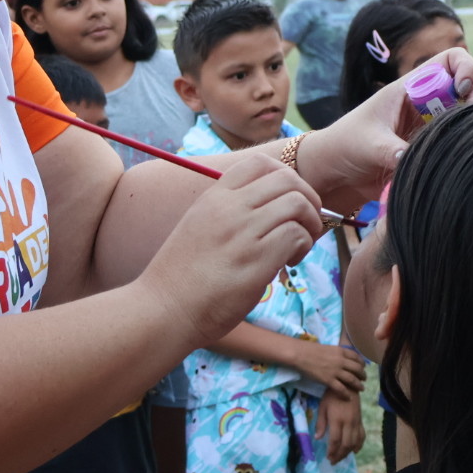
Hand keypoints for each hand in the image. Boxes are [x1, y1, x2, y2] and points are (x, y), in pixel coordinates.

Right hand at [138, 153, 321, 346]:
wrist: (162, 310)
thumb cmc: (182, 278)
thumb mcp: (199, 229)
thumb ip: (228, 215)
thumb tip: (270, 213)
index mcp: (213, 197)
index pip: (260, 162)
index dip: (286, 178)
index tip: (288, 203)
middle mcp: (228, 208)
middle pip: (287, 178)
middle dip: (308, 198)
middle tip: (305, 225)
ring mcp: (242, 232)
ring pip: (297, 203)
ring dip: (309, 223)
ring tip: (299, 247)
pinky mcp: (255, 260)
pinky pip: (296, 235)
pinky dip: (303, 246)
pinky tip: (289, 263)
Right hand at [294, 341, 366, 396]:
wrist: (300, 354)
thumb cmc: (310, 349)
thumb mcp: (328, 347)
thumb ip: (336, 353)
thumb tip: (340, 356)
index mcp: (341, 351)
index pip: (356, 357)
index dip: (362, 363)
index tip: (363, 367)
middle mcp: (341, 361)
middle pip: (357, 369)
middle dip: (362, 375)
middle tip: (364, 379)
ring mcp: (335, 371)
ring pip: (352, 379)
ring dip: (358, 385)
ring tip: (361, 388)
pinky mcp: (328, 380)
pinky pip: (341, 389)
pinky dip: (346, 394)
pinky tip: (349, 397)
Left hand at [296, 47, 472, 208]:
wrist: (336, 173)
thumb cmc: (345, 146)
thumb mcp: (368, 145)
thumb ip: (393, 152)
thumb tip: (415, 161)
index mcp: (411, 87)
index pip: (452, 60)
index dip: (467, 67)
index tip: (463, 90)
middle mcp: (429, 103)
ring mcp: (435, 126)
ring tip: (470, 144)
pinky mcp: (436, 149)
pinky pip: (463, 141)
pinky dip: (470, 147)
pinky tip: (463, 161)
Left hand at [314, 388, 364, 463]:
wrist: (348, 385)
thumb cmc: (332, 395)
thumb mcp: (322, 407)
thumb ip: (321, 423)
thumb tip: (317, 438)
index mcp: (337, 419)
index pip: (336, 440)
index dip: (332, 450)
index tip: (328, 457)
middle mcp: (349, 423)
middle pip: (346, 444)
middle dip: (340, 455)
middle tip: (333, 461)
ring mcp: (356, 422)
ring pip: (354, 442)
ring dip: (348, 452)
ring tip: (340, 457)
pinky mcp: (360, 421)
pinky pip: (362, 436)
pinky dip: (359, 445)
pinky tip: (355, 451)